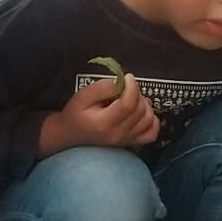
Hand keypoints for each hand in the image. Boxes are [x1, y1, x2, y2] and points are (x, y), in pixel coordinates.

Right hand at [41, 76, 158, 153]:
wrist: (69, 135)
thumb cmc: (74, 115)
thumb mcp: (82, 96)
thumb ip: (102, 88)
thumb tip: (121, 83)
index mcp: (105, 123)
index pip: (129, 104)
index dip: (132, 87)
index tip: (127, 77)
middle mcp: (118, 134)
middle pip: (140, 110)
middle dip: (137, 93)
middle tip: (126, 87)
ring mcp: (126, 140)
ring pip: (149, 119)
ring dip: (144, 104)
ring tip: (132, 98)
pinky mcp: (130, 142)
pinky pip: (151, 133)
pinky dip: (151, 120)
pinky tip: (141, 113)